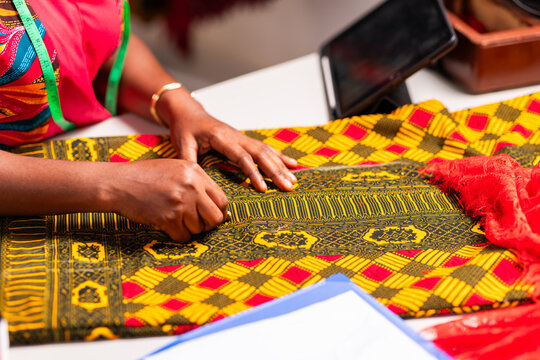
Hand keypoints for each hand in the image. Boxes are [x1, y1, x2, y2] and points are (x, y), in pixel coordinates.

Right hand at [109, 159, 227, 241]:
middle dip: (208, 225)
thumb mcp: (175, 169)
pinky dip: (177, 235)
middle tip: (196, 224)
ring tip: (174, 219)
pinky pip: (183, 237)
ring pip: (199, 229)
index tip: (211, 217)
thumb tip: (219, 208)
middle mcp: (192, 186)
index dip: (218, 212)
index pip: (222, 200)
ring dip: (189, 229)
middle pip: (216, 217)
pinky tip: (166, 225)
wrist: (118, 183)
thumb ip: (197, 184)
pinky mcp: (169, 217)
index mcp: (196, 172)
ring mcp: (181, 202)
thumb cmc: (145, 177)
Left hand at [168, 106, 297, 192]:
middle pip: (261, 154)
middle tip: (288, 186)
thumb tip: (193, 181)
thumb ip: (188, 160)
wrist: (189, 112)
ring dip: (281, 166)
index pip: (241, 157)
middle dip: (276, 171)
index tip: (263, 188)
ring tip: (293, 181)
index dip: (253, 173)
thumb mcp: (182, 143)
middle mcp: (236, 136)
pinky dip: (280, 157)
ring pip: (266, 151)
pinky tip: (292, 164)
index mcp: (222, 138)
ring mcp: (242, 137)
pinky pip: (266, 148)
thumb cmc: (185, 128)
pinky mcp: (245, 140)